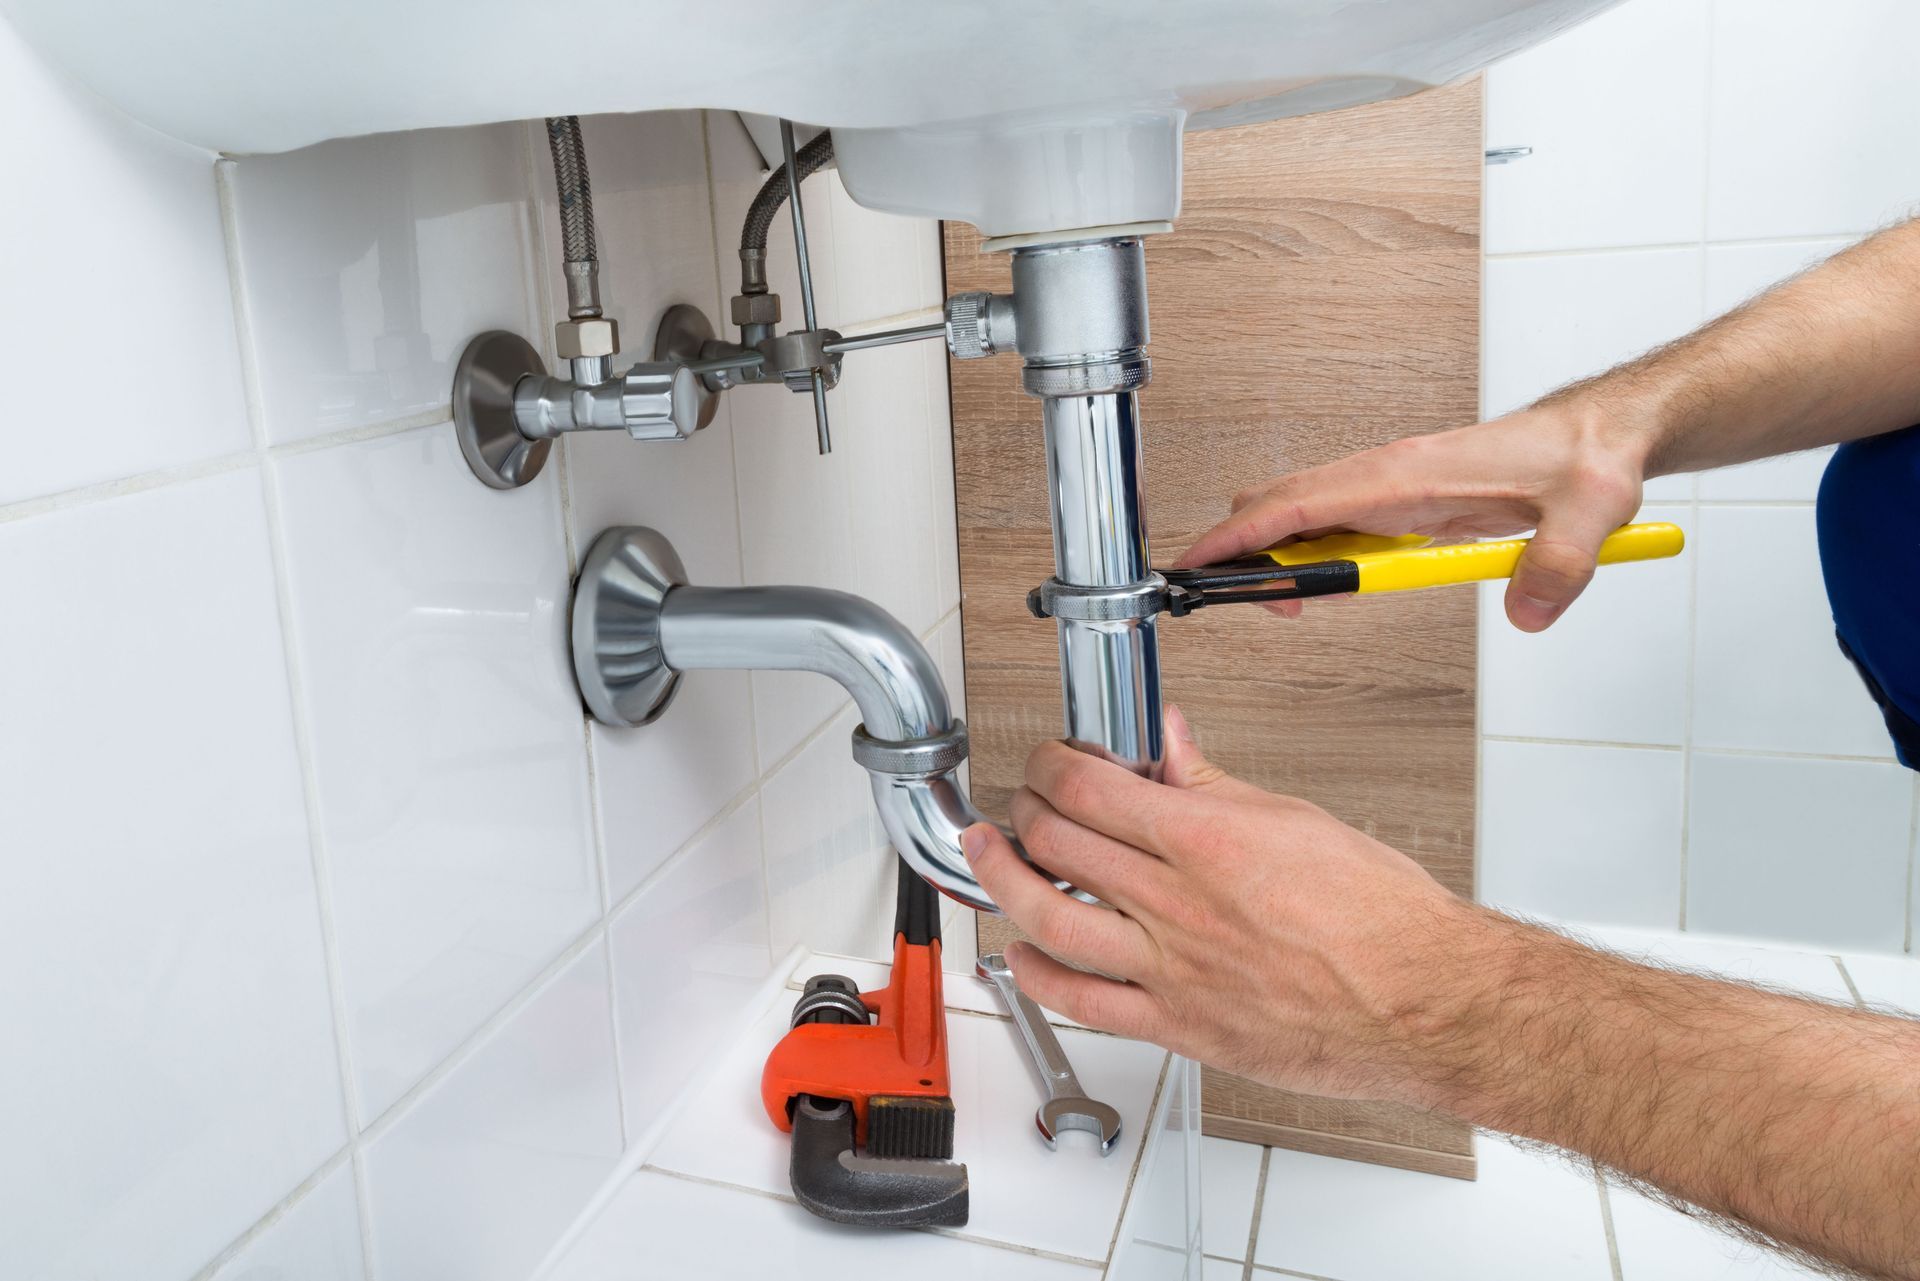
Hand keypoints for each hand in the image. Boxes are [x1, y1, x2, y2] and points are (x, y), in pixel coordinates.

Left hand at [962, 707, 1502, 1106]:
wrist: (1426, 1003)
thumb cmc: (1383, 921)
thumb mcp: (1298, 822)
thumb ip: (1218, 785)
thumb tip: (1174, 745)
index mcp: (1209, 841)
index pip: (1091, 789)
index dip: (1051, 766)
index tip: (1049, 761)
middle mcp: (1180, 905)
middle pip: (1060, 845)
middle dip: (1026, 812)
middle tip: (1022, 803)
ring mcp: (1173, 970)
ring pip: (1051, 919)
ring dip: (1005, 880)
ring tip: (990, 856)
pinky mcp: (1180, 1027)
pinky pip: (1083, 1003)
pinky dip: (1039, 974)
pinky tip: (1023, 953)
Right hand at [1174, 403, 1648, 630]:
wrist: (1601, 435)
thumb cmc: (1586, 461)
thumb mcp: (1586, 515)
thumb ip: (1558, 567)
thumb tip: (1526, 614)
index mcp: (1408, 474)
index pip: (1300, 503)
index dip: (1241, 535)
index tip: (1200, 563)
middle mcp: (1387, 474)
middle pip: (1281, 505)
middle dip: (1246, 553)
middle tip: (1251, 604)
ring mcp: (1391, 485)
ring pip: (1303, 513)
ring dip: (1283, 558)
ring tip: (1294, 603)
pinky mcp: (1404, 500)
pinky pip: (1336, 524)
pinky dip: (1316, 554)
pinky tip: (1337, 584)